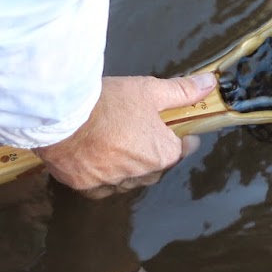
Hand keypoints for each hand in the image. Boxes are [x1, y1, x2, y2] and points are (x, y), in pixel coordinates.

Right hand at [34, 73, 214, 196]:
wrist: (60, 115)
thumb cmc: (109, 102)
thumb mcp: (150, 90)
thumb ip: (182, 90)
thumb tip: (211, 83)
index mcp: (161, 154)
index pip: (181, 150)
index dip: (182, 139)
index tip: (179, 130)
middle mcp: (139, 174)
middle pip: (155, 167)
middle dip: (156, 153)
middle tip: (149, 135)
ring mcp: (110, 183)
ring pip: (129, 179)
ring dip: (131, 167)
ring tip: (124, 147)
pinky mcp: (84, 185)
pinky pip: (101, 187)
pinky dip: (105, 178)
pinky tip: (101, 163)